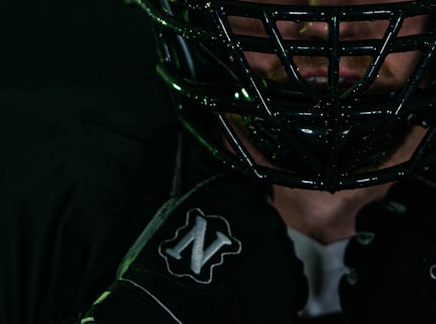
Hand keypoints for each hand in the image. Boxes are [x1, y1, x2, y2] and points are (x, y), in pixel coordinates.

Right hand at [82, 173, 305, 322]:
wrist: (158, 321)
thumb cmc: (148, 266)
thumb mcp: (146, 202)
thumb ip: (166, 159)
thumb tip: (176, 131)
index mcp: (235, 189)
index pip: (246, 192)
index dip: (228, 215)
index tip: (212, 231)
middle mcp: (264, 214)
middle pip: (262, 223)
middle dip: (243, 240)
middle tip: (213, 261)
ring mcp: (279, 251)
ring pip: (275, 252)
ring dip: (257, 266)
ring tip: (225, 284)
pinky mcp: (289, 287)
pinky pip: (288, 284)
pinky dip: (270, 293)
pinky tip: (241, 299)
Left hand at [340, 176, 435, 322]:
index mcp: (430, 211)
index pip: (403, 191)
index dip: (409, 204)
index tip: (415, 216)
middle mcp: (397, 234)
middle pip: (373, 218)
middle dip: (384, 227)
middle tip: (400, 244)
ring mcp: (378, 271)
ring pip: (359, 251)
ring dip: (373, 257)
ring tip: (391, 273)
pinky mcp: (367, 305)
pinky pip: (350, 287)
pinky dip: (364, 290)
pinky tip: (383, 297)